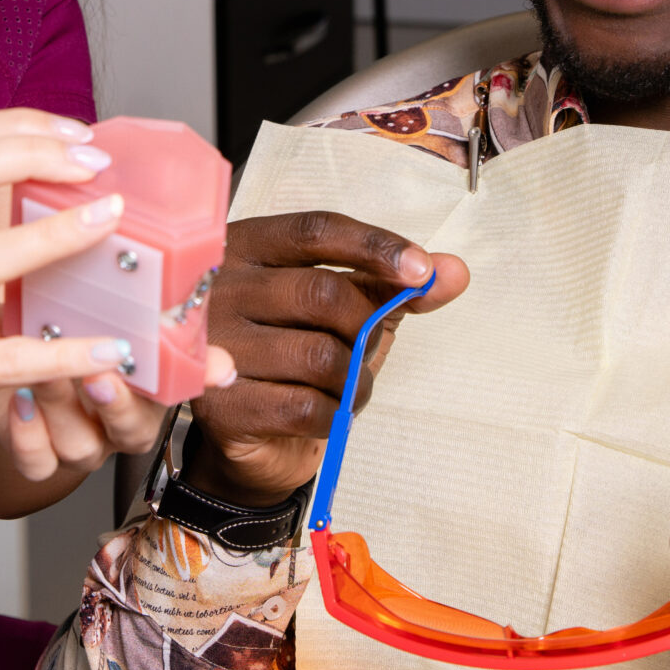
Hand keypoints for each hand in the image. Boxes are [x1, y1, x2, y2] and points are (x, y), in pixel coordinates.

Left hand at [0, 294, 229, 484]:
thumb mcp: (92, 307)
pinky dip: (27, 434)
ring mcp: (77, 442)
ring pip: (81, 446)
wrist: (0, 352)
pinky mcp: (36, 454)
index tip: (194, 364)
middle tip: (102, 374)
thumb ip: (135, 301)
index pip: (175, 392)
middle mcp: (115, 423)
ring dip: (63, 408)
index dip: (188, 380)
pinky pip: (37, 462)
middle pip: (133, 431)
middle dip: (118, 404)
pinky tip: (20, 399)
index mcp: (143, 388)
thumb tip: (175, 269)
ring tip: (43, 375)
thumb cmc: (55, 328)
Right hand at [184, 211, 469, 506]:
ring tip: (350, 387)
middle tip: (368, 351)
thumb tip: (454, 272)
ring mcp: (214, 346)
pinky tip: (328, 412)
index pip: (317, 231)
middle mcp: (220, 289)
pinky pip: (304, 406)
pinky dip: (334, 414)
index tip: (421, 271)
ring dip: (355, 380)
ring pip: (319, 355)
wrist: (249, 439)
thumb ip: (392, 289)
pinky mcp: (219, 404)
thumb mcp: (343, 311)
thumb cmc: (295, 356)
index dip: (375, 246)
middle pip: (322, 293)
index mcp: (248, 247)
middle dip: (365, 329)